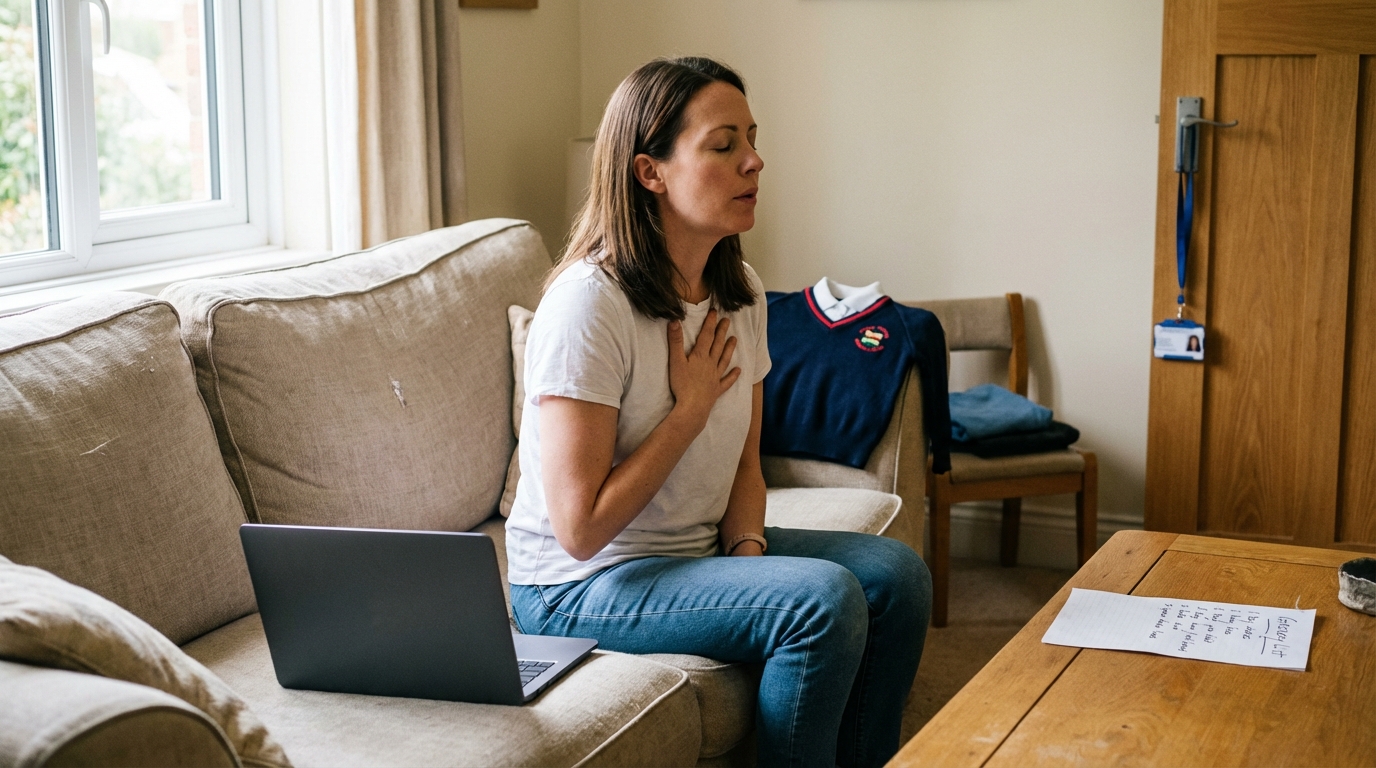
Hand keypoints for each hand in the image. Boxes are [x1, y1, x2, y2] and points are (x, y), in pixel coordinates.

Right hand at [667, 310, 740, 428]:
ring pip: (724, 359)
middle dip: (722, 332)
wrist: (692, 408)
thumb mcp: (675, 361)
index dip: (710, 323)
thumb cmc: (682, 385)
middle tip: (727, 321)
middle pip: (718, 345)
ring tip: (734, 339)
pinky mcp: (717, 389)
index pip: (706, 335)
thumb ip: (675, 341)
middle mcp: (711, 364)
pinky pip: (727, 381)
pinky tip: (738, 370)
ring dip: (730, 349)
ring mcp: (715, 377)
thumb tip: (674, 321)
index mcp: (700, 356)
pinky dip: (733, 375)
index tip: (714, 312)